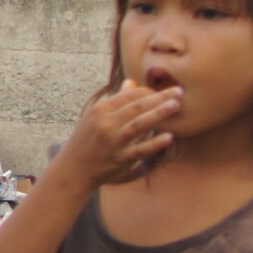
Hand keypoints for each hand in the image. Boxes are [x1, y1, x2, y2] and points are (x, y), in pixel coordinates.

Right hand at [52, 79, 180, 191]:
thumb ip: (116, 100)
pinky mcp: (120, 158)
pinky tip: (169, 137)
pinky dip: (155, 143)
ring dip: (159, 113)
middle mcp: (105, 123)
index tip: (163, 91)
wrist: (73, 169)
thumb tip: (132, 83)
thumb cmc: (86, 140)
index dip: (148, 91)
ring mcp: (113, 141)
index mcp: (99, 110)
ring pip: (139, 124)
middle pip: (137, 106)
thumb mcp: (95, 117)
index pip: (128, 95)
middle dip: (159, 97)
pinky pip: (141, 149)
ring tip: (176, 106)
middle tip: (179, 91)